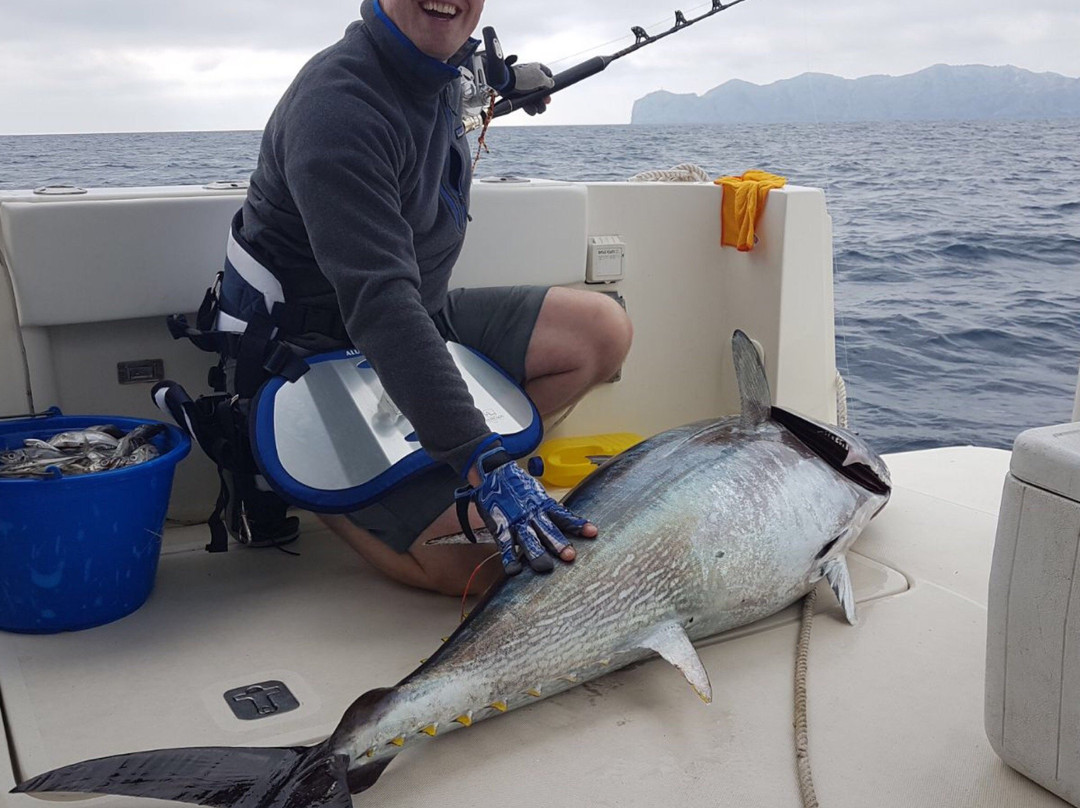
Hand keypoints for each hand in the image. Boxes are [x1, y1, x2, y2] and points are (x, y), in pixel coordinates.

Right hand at [458, 448, 595, 574]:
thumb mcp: (538, 494)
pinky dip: (509, 558)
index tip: (593, 532)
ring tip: (545, 567)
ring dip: (537, 553)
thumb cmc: (518, 486)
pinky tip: (514, 570)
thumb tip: (568, 521)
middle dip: (559, 544)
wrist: (493, 473)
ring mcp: (516, 521)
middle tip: (570, 556)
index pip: (564, 516)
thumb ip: (550, 509)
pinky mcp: (501, 527)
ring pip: (528, 539)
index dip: (578, 524)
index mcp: (544, 505)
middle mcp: (533, 514)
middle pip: (548, 531)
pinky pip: (505, 545)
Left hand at [501, 55, 553, 115]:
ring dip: (537, 104)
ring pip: (532, 96)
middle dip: (543, 97)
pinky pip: (524, 101)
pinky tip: (533, 111)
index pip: (547, 74)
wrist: (505, 81)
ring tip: (540, 110)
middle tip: (546, 103)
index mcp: (536, 68)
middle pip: (540, 88)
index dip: (550, 83)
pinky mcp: (516, 93)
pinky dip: (529, 107)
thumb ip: (548, 81)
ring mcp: (522, 84)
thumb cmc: (523, 77)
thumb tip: (551, 84)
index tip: (551, 91)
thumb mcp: (540, 78)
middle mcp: (529, 76)